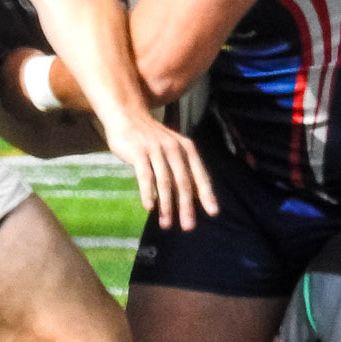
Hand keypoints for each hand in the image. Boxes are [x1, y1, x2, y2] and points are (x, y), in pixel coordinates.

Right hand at [98, 108, 218, 231]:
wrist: (127, 115)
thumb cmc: (150, 137)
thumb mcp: (171, 148)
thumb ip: (182, 168)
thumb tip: (194, 196)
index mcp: (186, 148)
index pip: (200, 175)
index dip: (207, 194)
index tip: (213, 213)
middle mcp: (174, 149)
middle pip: (183, 182)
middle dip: (186, 206)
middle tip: (188, 226)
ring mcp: (156, 150)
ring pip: (164, 182)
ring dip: (166, 206)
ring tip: (166, 224)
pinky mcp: (138, 152)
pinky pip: (145, 176)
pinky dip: (148, 192)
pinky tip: (149, 207)